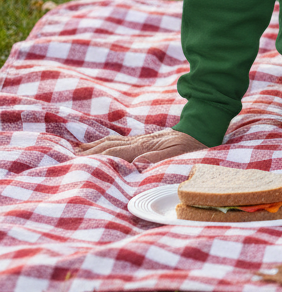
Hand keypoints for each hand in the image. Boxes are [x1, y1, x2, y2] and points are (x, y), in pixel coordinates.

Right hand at [75, 127, 207, 166]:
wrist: (204, 128)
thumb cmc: (193, 144)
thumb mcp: (179, 153)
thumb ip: (158, 157)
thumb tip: (136, 163)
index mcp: (144, 147)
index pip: (114, 153)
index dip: (95, 157)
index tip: (75, 162)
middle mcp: (140, 142)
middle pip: (109, 147)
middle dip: (89, 152)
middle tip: (67, 156)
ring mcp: (143, 140)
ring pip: (114, 142)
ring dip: (95, 146)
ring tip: (78, 149)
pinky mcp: (147, 140)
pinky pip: (122, 142)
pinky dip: (108, 144)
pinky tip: (103, 146)